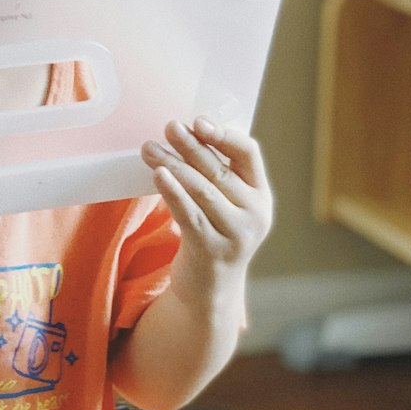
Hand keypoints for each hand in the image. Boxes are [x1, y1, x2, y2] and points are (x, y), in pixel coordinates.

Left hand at [141, 118, 272, 311]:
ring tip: (150, 149)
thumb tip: (184, 130)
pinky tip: (158, 175)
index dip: (224, 135)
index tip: (197, 121)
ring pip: (202, 191)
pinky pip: (189, 216)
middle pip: (219, 170)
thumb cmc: (212, 232)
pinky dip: (173, 193)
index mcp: (261, 194)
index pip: (249, 153)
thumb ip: (215, 173)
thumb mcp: (225, 204)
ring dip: (174, 165)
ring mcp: (237, 235)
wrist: (210, 288)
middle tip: (168, 126)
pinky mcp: (213, 252)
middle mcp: (255, 214)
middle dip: (190, 146)